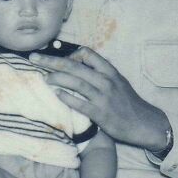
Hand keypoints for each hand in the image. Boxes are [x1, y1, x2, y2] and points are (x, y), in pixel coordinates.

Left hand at [29, 47, 169, 150]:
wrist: (144, 123)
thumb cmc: (128, 103)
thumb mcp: (118, 82)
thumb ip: (101, 74)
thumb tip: (79, 66)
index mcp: (110, 71)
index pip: (87, 53)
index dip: (69, 53)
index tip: (58, 57)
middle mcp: (106, 81)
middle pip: (74, 66)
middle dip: (51, 61)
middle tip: (34, 58)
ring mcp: (103, 97)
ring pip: (76, 82)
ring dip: (57, 78)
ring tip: (44, 77)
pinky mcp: (101, 114)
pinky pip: (80, 104)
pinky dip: (67, 98)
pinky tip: (56, 95)